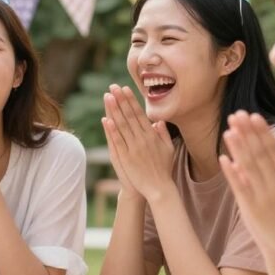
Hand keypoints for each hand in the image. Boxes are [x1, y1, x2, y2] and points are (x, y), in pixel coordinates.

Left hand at [101, 84, 174, 200]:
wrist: (159, 188)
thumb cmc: (164, 169)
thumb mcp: (168, 149)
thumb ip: (163, 134)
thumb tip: (158, 121)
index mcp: (152, 135)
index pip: (139, 113)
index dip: (131, 100)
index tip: (124, 89)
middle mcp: (143, 139)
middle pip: (129, 115)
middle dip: (121, 100)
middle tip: (112, 86)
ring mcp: (134, 148)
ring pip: (122, 125)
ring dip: (114, 110)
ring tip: (108, 97)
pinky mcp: (127, 158)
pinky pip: (118, 141)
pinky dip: (112, 130)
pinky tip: (106, 120)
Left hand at [219, 111, 274, 256]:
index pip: (274, 150)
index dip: (263, 132)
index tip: (254, 116)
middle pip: (258, 154)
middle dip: (247, 133)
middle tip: (237, 114)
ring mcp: (262, 196)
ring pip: (247, 167)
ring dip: (237, 148)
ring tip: (228, 129)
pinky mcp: (251, 208)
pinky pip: (239, 187)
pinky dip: (231, 173)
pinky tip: (223, 159)